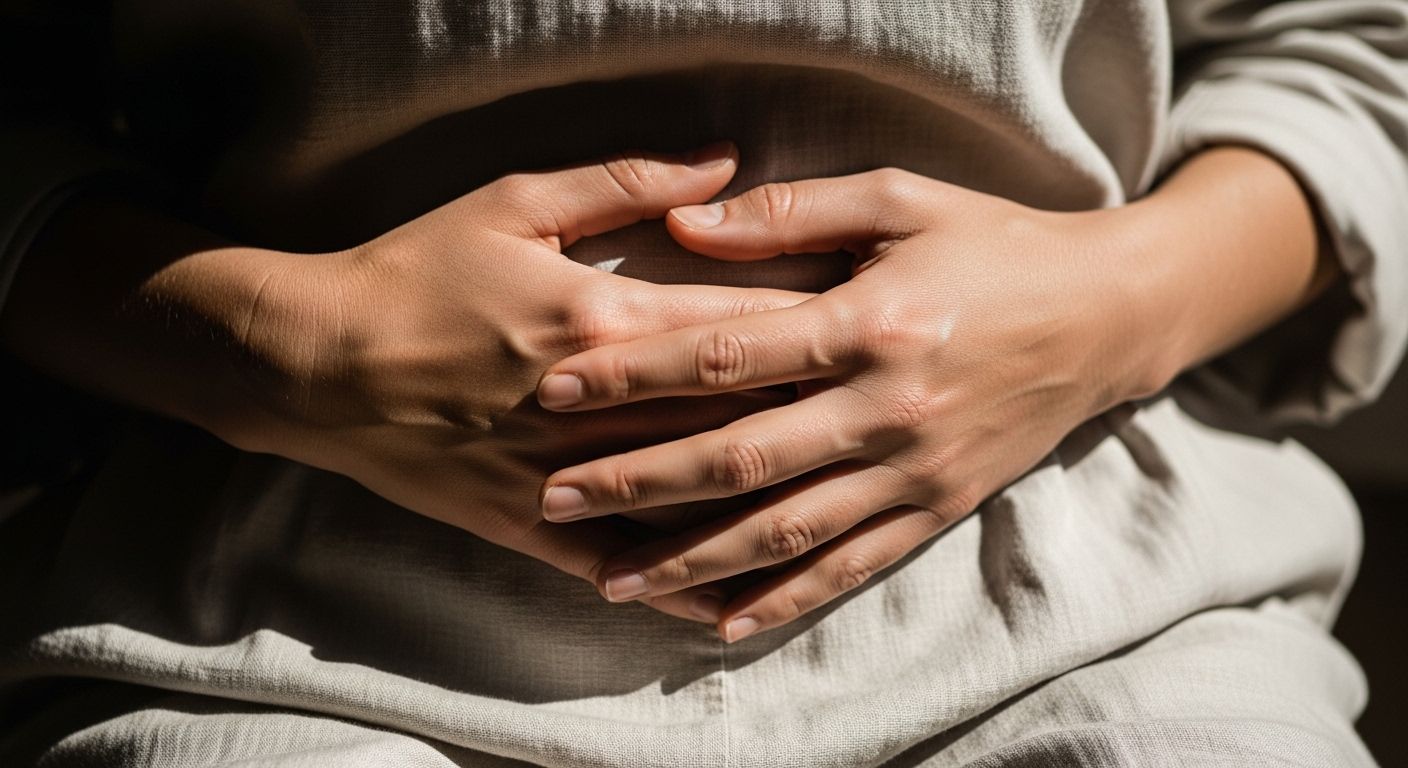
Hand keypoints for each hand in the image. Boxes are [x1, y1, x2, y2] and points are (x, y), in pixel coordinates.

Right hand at [0, 143, 815, 621]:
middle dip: (824, 415)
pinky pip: (621, 563)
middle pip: (737, 413)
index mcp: (607, 317)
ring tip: (854, 514)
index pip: (742, 327)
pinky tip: (734, 604)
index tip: (891, 330)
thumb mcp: (516, 202)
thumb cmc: (418, 270)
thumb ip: (627, 181)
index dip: (824, 329)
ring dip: (773, 506)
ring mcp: (569, 472)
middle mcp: (603, 404)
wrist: (319, 361)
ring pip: (692, 496)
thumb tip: (724, 164)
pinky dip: (678, 584)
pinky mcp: (531, 524)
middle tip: (901, 421)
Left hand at [532, 167, 1175, 638]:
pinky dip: (786, 600)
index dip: (638, 371)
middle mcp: (889, 408)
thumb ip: (791, 212)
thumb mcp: (901, 199)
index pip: (730, 352)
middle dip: (639, 481)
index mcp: (871, 323)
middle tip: (554, 498)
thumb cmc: (996, 246)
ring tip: (610, 581)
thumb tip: (686, 224)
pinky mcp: (938, 509)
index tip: (559, 386)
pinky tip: (720, 624)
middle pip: (742, 456)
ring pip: (787, 529)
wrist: (1108, 315)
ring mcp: (915, 470)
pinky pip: (852, 567)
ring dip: (692, 559)